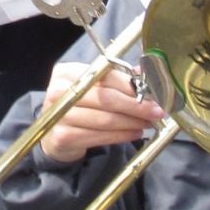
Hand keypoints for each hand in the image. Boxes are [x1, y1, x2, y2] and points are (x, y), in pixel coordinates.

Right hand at [38, 62, 164, 163]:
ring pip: (106, 119)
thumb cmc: (77, 105)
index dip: (130, 84)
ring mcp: (59, 116)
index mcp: (66, 72)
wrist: (53, 133)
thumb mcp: (92, 87)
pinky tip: (135, 133)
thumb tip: (143, 74)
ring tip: (148, 123)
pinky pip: (100, 136)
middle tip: (157, 111)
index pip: (104, 75)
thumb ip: (115, 79)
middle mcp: (59, 92)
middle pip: (106, 98)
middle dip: (136, 105)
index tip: (150, 92)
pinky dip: (122, 135)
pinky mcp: (63, 137)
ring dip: (132, 122)